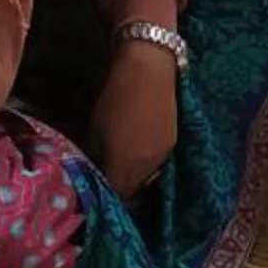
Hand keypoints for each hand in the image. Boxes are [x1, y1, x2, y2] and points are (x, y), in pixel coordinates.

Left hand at [91, 41, 178, 192]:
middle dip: (120, 188)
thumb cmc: (115, 98)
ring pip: (146, 179)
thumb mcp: (95, 129)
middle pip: (132, 190)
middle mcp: (146, 168)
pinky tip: (137, 150)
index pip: (116, 196)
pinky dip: (145, 164)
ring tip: (122, 164)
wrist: (149, 72)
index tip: (96, 191)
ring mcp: (163, 157)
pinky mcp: (172, 144)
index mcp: (124, 165)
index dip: (106, 196)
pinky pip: (157, 165)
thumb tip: (95, 171)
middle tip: (107, 177)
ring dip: (133, 177)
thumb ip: (96, 157)